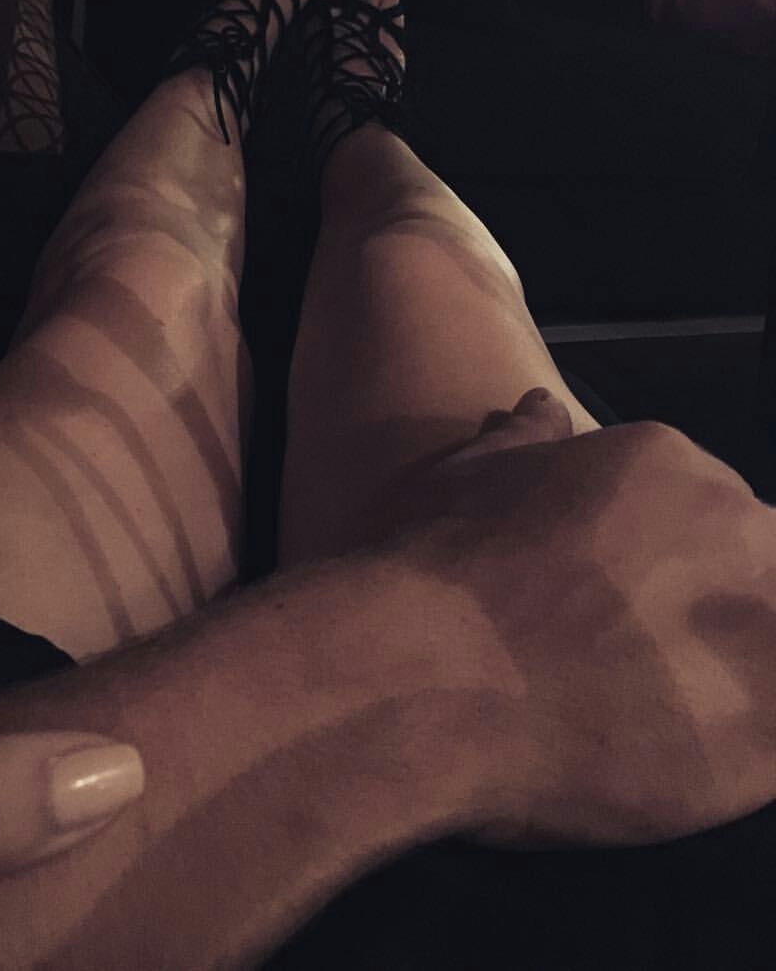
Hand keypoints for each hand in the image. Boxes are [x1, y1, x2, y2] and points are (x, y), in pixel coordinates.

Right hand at [401, 388, 775, 849]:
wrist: (424, 669)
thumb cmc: (437, 564)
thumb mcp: (469, 476)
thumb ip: (524, 443)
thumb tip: (540, 407)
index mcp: (667, 465)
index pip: (704, 515)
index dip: (662, 568)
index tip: (615, 606)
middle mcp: (731, 525)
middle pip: (753, 571)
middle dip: (703, 612)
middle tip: (625, 663)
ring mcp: (759, 624)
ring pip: (767, 649)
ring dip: (725, 675)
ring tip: (647, 714)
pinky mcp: (769, 728)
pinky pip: (772, 739)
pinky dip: (737, 748)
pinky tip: (671, 757)